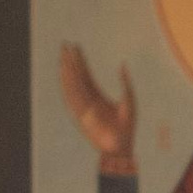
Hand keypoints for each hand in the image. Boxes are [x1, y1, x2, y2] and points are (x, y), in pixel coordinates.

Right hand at [60, 44, 136, 168]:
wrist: (120, 146)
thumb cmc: (126, 127)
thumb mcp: (129, 101)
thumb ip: (125, 83)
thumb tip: (122, 65)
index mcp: (98, 95)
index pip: (86, 74)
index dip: (80, 61)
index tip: (75, 47)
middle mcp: (88, 98)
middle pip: (77, 76)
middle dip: (71, 61)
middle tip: (65, 46)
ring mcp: (83, 106)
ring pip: (72, 84)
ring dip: (67, 70)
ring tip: (63, 57)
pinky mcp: (81, 114)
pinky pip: (72, 97)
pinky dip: (67, 85)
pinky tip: (64, 74)